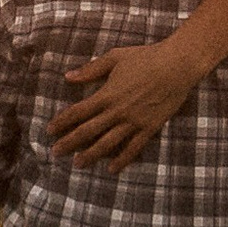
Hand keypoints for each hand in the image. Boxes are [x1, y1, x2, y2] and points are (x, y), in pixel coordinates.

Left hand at [49, 34, 203, 169]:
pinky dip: (122, 160)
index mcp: (107, 94)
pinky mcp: (150, 128)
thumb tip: (68, 77)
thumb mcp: (115, 57)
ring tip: (78, 164)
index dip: (62, 122)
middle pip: (88, 131)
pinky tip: (112, 169)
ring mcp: (134, 122)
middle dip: (69, 143)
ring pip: (107, 143)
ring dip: (91, 155)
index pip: (78, 112)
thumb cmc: (146, 57)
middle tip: (55, 152)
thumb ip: (91, 70)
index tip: (50, 130)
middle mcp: (117, 111)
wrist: (177, 65)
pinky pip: (133, 148)